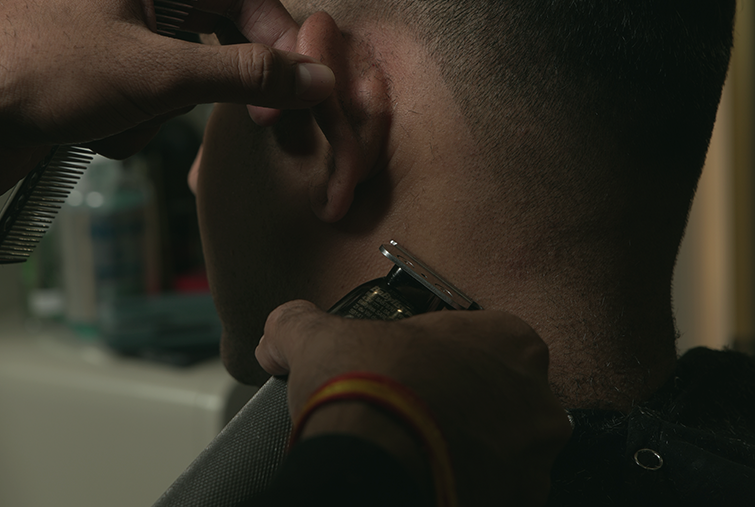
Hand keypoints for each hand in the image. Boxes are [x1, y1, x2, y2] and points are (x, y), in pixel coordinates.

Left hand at [0, 0, 333, 201]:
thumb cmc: (38, 74)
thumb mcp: (159, 73)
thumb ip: (245, 74)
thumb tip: (313, 79)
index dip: (276, 37)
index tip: (300, 83)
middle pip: (216, 30)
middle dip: (213, 80)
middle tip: (254, 116)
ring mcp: (114, 26)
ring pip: (186, 70)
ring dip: (165, 108)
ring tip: (126, 117)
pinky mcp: (99, 68)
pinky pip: (154, 93)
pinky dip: (139, 120)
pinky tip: (102, 129)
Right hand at [256, 301, 571, 506]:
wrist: (372, 471)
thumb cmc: (369, 389)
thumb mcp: (320, 338)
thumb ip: (300, 323)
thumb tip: (276, 333)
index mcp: (508, 339)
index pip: (483, 340)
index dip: (445, 354)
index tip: (417, 368)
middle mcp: (535, 397)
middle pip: (500, 396)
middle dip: (464, 405)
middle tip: (419, 413)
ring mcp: (533, 459)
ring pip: (504, 450)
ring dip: (470, 451)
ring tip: (420, 453)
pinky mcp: (519, 506)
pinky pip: (497, 494)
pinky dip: (467, 489)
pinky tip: (430, 483)